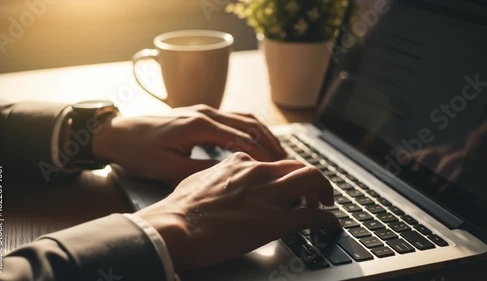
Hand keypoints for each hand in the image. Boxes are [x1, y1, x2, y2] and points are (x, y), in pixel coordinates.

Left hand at [93, 105, 286, 180]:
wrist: (116, 133)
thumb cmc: (139, 152)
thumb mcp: (170, 168)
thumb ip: (202, 169)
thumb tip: (231, 172)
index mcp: (199, 125)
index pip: (242, 138)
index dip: (263, 155)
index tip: (279, 169)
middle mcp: (204, 112)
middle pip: (248, 124)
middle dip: (271, 142)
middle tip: (288, 160)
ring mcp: (202, 109)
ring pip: (243, 117)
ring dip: (263, 133)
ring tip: (279, 151)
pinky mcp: (198, 113)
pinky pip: (232, 117)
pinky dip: (249, 128)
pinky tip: (257, 140)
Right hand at [135, 153, 339, 269]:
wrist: (173, 227)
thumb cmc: (179, 208)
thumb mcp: (199, 180)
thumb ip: (217, 177)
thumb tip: (220, 181)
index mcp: (240, 164)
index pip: (273, 162)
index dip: (286, 174)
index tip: (289, 185)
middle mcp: (258, 173)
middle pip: (298, 166)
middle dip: (311, 179)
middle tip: (315, 193)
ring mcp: (268, 195)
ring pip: (312, 180)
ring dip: (324, 191)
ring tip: (326, 203)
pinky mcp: (274, 220)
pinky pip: (312, 215)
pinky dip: (328, 219)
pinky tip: (332, 225)